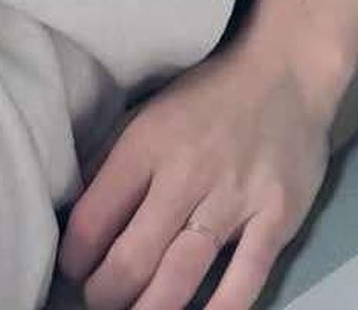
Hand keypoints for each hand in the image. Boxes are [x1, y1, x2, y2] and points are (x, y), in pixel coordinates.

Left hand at [57, 35, 332, 308]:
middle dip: (104, 295)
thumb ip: (110, 158)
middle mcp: (186, 175)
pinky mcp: (275, 218)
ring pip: (180, 275)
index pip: (93, 219)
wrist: (285, 70)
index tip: (73, 269)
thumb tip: (72, 208)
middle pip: (133, 258)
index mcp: (146, 145)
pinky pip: (245, 279)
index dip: (73, 257)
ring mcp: (233, 199)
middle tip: (99, 301)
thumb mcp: (146, 111)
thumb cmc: (208, 94)